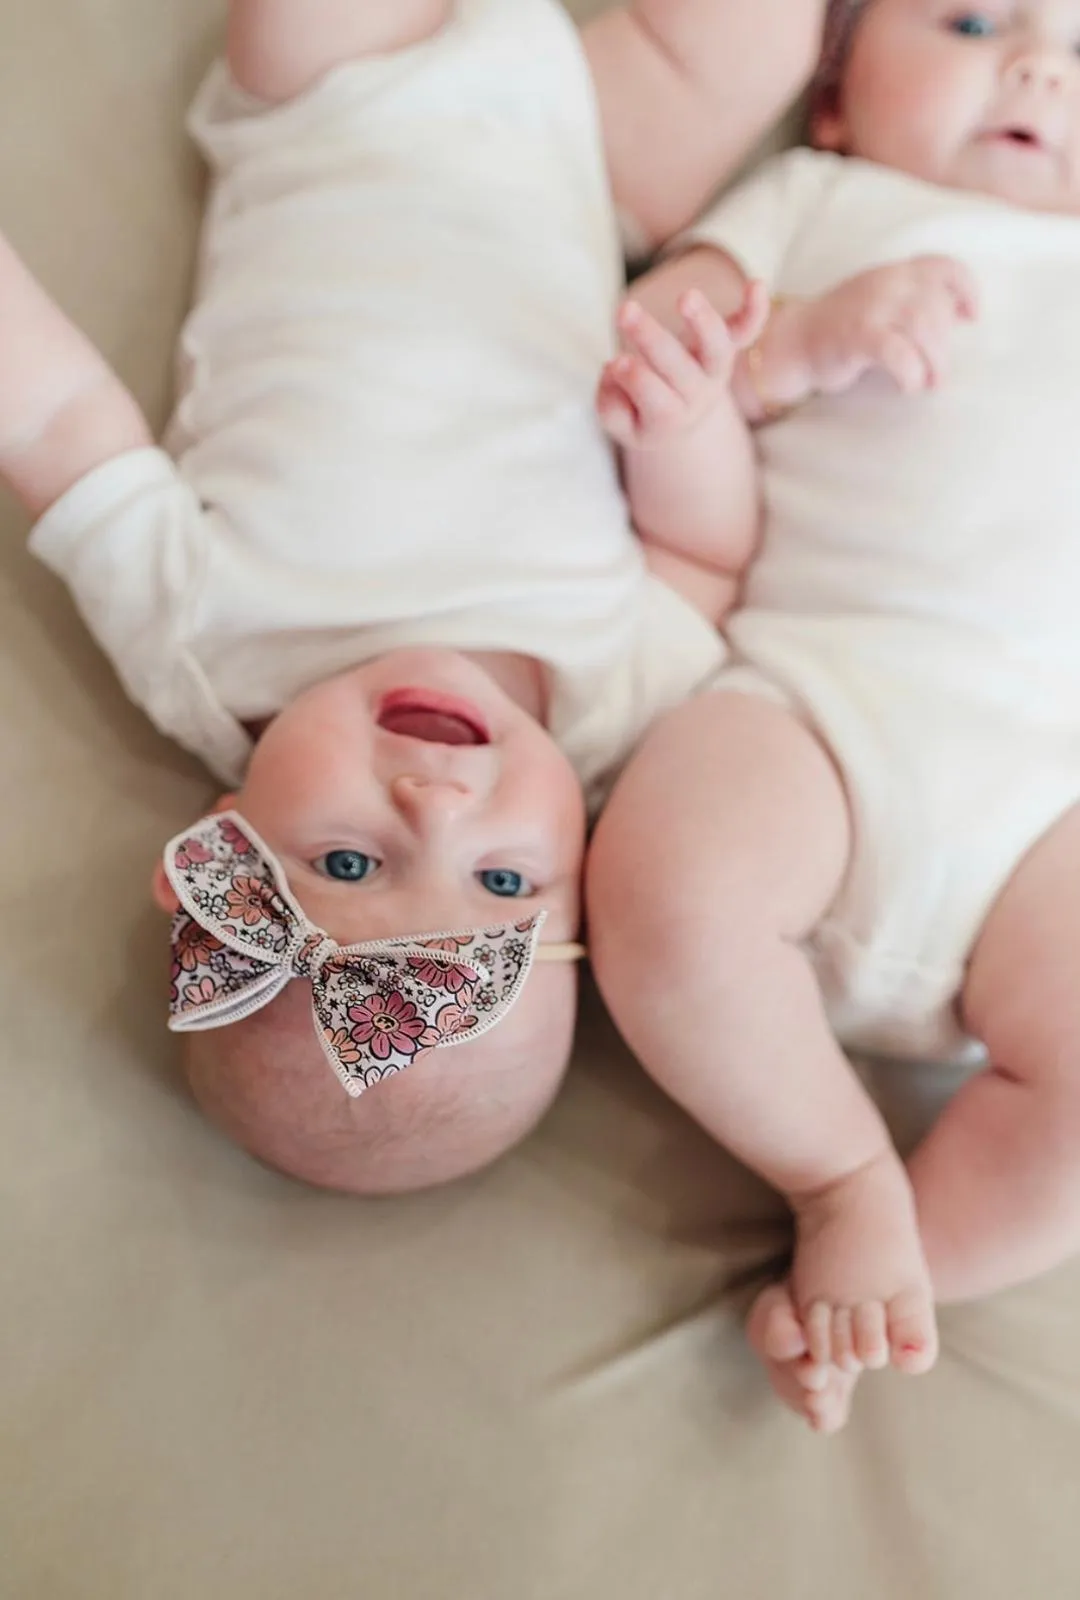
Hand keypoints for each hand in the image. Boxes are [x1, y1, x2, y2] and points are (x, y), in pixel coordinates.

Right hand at [597, 281, 768, 448]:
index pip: (656, 400)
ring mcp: (717, 370)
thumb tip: (613, 372)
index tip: (614, 362)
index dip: (636, 380)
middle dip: (651, 338)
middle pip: (679, 369)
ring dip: (703, 322)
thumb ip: (611, 406)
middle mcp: (699, 396)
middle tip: (625, 311)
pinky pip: (748, 329)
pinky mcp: (729, 345)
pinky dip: (756, 309)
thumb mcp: (619, 422)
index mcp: (671, 420)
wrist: (681, 417)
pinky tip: (756, 284)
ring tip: (686, 298)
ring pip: (717, 349)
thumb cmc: (640, 413)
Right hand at [759, 256, 978, 407]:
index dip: (967, 291)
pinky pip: (897, 352)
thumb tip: (960, 316)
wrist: (793, 342)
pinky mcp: (856, 335)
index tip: (972, 318)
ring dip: (935, 361)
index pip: (945, 268)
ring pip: (924, 325)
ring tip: (928, 383)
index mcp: (897, 273)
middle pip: (938, 308)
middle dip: (945, 347)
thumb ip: (917, 304)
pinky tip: (908, 386)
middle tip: (938, 375)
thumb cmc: (842, 330)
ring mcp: (870, 306)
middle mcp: (887, 283)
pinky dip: (911, 372)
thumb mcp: (883, 305)